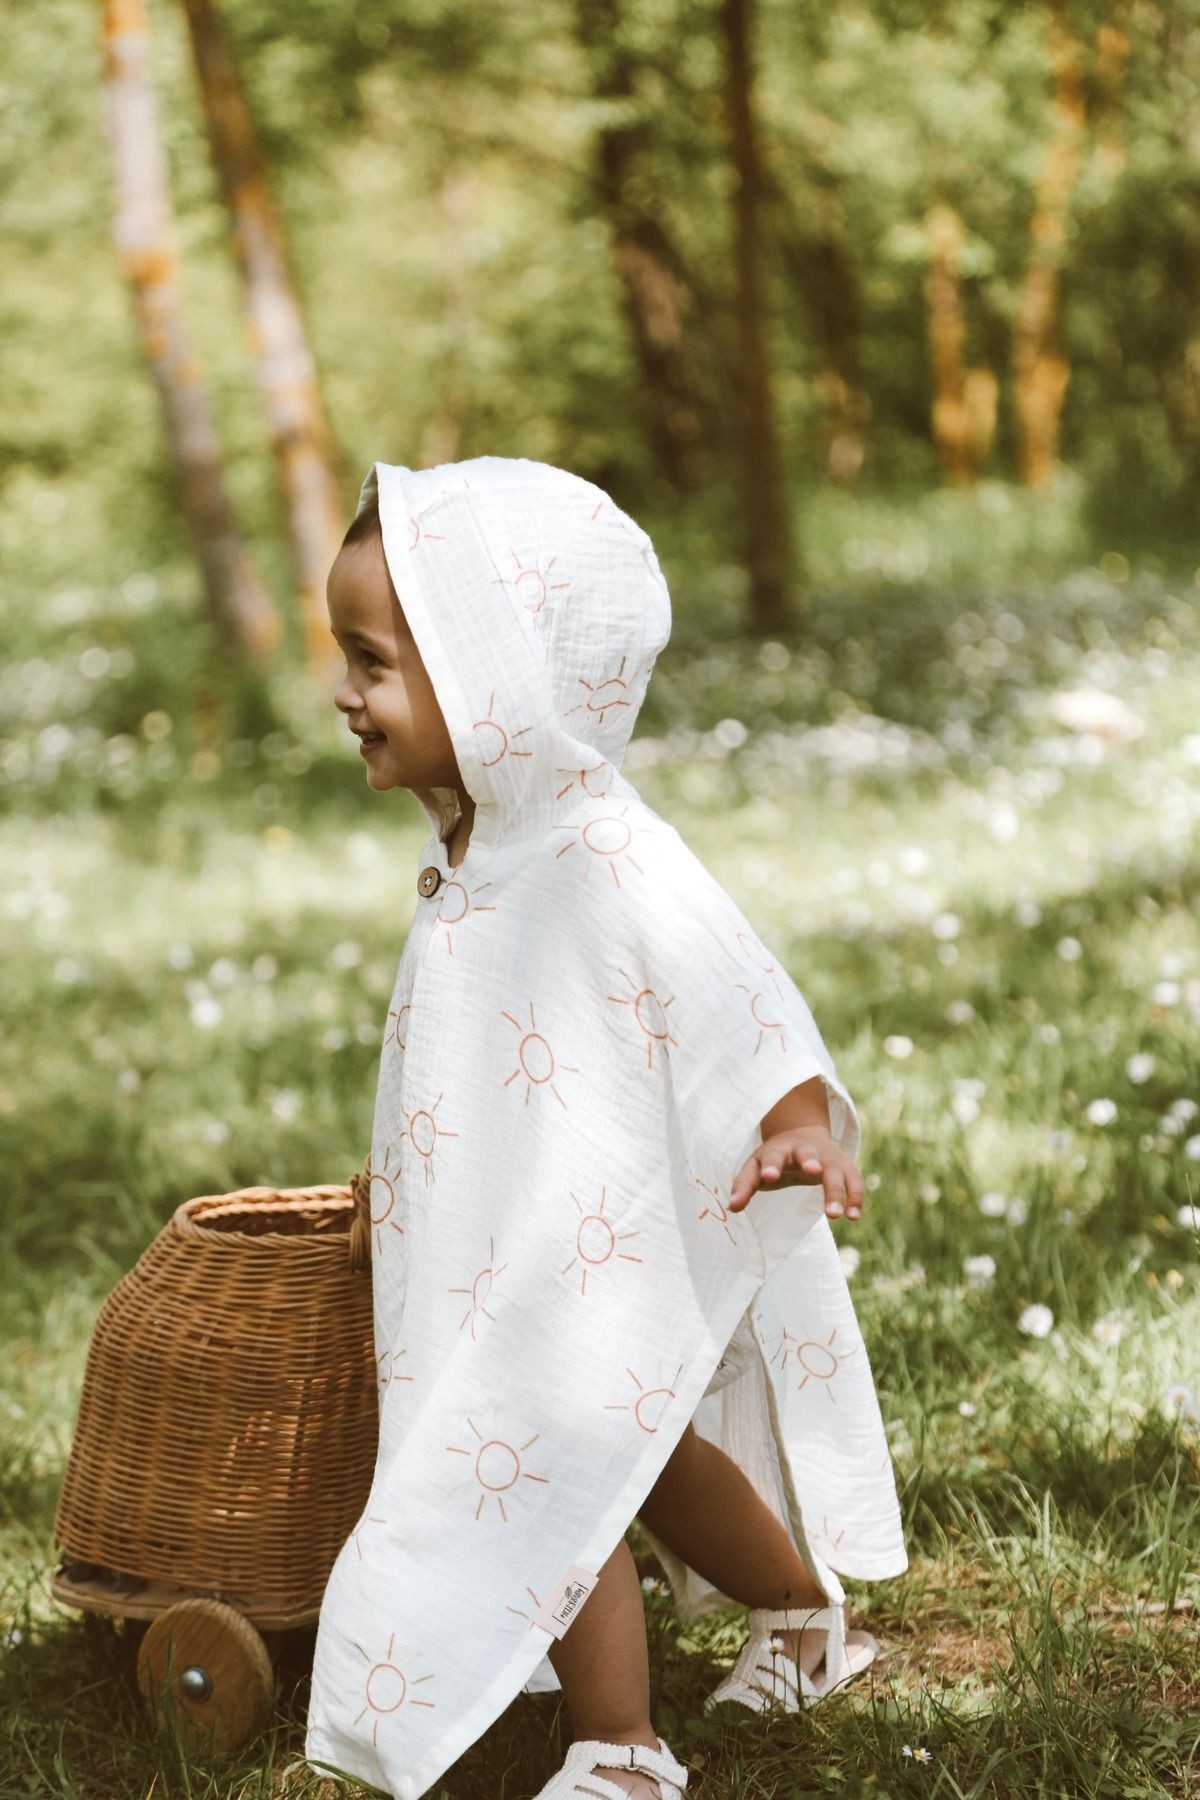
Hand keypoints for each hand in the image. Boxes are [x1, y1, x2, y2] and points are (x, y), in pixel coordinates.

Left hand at [728, 1125, 863, 1222]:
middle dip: (811, 1161)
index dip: (771, 1165)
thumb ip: (744, 1185)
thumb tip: (732, 1208)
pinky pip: (853, 1179)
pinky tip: (853, 1216)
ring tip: (834, 1215)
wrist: (802, 1135)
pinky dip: (854, 1196)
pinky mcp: (844, 1164)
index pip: (773, 1155)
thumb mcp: (755, 1167)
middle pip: (808, 1154)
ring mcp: (826, 1155)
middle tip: (813, 1171)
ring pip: (834, 1170)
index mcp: (778, 1149)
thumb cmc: (774, 1159)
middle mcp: (804, 1149)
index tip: (769, 1177)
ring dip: (836, 1191)